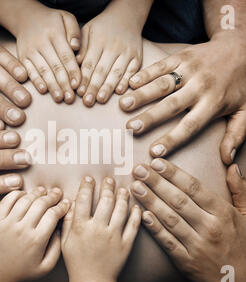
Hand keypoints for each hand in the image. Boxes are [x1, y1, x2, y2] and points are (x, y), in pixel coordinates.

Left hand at [0, 188, 69, 281]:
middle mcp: (22, 230)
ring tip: (43, 190)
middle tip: (57, 193)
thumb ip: (57, 247)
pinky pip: (8, 200)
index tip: (66, 203)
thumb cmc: (22, 271)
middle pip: (41, 204)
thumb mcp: (46, 266)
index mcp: (36, 241)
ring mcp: (7, 223)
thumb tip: (59, 227)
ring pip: (25, 200)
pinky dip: (17, 194)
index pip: (53, 215)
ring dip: (36, 192)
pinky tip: (25, 194)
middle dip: (52, 196)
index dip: (62, 206)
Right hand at [15, 1, 80, 103]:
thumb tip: (75, 47)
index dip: (72, 71)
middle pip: (55, 66)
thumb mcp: (66, 18)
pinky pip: (29, 70)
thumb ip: (74, 31)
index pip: (66, 56)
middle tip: (70, 98)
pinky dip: (36, 81)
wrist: (26, 18)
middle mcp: (41, 42)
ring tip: (59, 98)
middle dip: (63, 84)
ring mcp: (30, 51)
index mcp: (55, 33)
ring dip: (52, 86)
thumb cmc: (52, 22)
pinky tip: (43, 91)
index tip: (78, 85)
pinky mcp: (22, 57)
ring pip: (43, 71)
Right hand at [62, 176, 140, 281]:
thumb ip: (68, 221)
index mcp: (81, 227)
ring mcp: (114, 236)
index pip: (84, 200)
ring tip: (123, 189)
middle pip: (105, 201)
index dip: (86, 186)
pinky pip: (133, 226)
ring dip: (122, 197)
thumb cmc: (76, 262)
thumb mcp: (66, 241)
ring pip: (121, 210)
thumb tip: (70, 203)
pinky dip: (136, 214)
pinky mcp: (126, 244)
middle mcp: (98, 229)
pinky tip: (135, 206)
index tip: (89, 178)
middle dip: (107, 187)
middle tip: (109, 179)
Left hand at [76, 0, 143, 106]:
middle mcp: (113, 47)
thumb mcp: (87, 32)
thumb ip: (81, 49)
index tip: (79, 92)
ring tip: (100, 100)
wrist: (127, 16)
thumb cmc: (102, 28)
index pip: (89, 64)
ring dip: (108, 88)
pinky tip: (119, 92)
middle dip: (94, 87)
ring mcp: (127, 52)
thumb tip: (75, 65)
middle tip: (87, 102)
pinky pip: (132, 71)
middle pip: (102, 71)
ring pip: (116, 73)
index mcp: (98, 41)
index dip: (84, 79)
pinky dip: (126, 81)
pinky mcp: (137, 57)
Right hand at [120, 33, 245, 162]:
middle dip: (149, 117)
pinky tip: (130, 82)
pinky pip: (161, 66)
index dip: (172, 139)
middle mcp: (200, 87)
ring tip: (123, 105)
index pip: (190, 126)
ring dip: (142, 95)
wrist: (243, 46)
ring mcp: (190, 70)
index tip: (155, 152)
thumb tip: (226, 160)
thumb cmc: (241, 83)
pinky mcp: (182, 57)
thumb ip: (236, 134)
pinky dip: (145, 74)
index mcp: (214, 103)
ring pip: (162, 84)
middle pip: (171, 105)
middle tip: (131, 128)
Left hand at [131, 159, 245, 281]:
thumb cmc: (243, 244)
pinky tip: (142, 214)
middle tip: (138, 169)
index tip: (156, 162)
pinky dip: (154, 227)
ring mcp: (197, 245)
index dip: (173, 174)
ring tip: (135, 186)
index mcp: (222, 213)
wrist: (243, 281)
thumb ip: (239, 189)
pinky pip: (167, 241)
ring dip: (150, 201)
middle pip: (177, 200)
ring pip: (169, 218)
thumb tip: (232, 167)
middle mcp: (209, 227)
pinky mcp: (186, 261)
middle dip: (155, 183)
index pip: (193, 188)